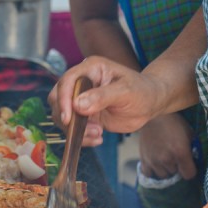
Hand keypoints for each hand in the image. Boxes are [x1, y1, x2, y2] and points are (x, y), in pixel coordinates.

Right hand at [48, 56, 163, 138]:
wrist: (149, 103)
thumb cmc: (141, 91)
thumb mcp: (126, 92)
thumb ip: (102, 97)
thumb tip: (77, 105)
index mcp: (90, 68)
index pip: (67, 81)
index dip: (63, 99)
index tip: (68, 118)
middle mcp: (81, 82)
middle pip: (57, 98)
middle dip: (68, 117)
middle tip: (87, 130)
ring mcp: (81, 99)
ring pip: (62, 115)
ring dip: (76, 129)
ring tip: (99, 134)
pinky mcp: (83, 114)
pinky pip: (73, 127)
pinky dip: (82, 137)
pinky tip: (98, 138)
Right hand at [139, 114, 196, 179]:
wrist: (153, 116)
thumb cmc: (174, 123)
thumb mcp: (189, 133)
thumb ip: (192, 149)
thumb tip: (192, 160)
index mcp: (180, 153)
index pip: (188, 175)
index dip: (190, 170)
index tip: (188, 164)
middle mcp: (166, 159)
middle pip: (174, 174)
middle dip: (176, 167)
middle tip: (174, 156)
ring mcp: (153, 161)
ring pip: (162, 175)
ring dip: (165, 169)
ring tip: (164, 158)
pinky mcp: (143, 159)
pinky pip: (148, 174)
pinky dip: (152, 171)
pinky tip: (155, 164)